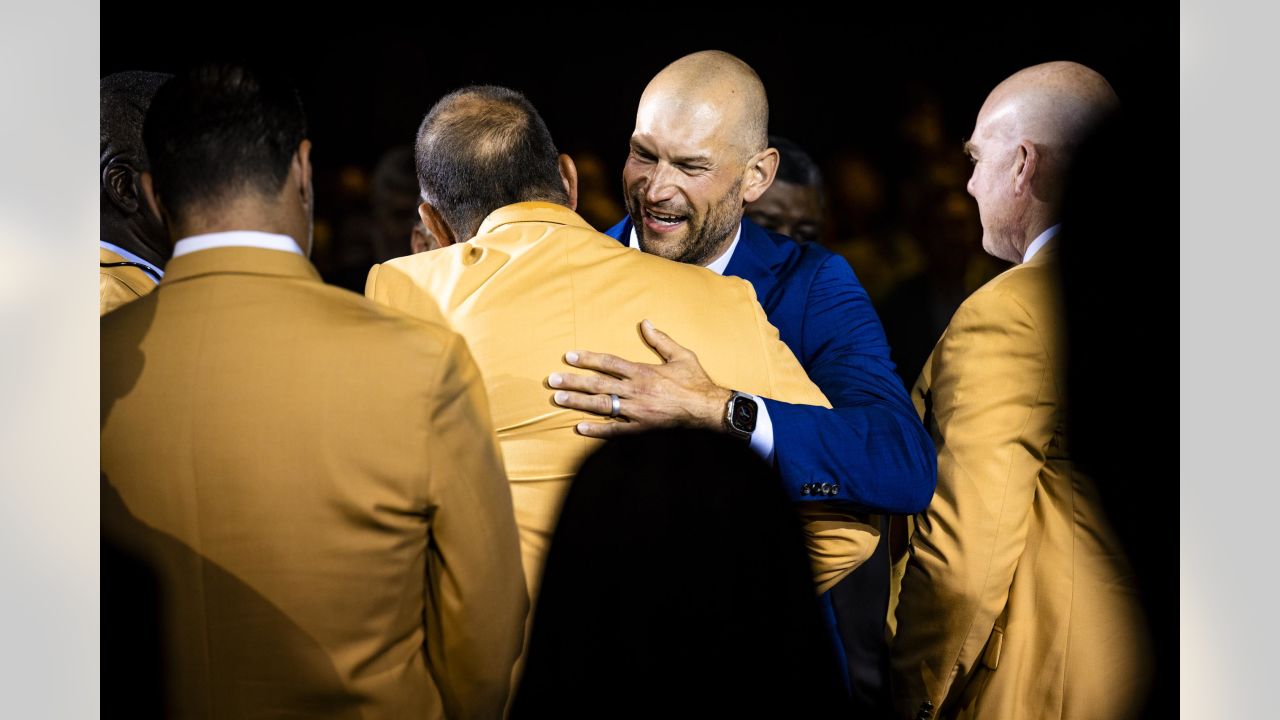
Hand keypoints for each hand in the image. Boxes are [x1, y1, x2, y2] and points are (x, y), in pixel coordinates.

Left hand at [548, 319, 730, 437]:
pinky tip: (580, 428)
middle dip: (573, 382)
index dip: (587, 359)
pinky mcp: (641, 427)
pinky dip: (597, 430)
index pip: (608, 363)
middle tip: (551, 380)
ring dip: (578, 402)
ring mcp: (636, 411)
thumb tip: (645, 322)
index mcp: (642, 372)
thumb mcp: (680, 354)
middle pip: (598, 384)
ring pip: (601, 406)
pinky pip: (615, 430)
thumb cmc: (695, 380)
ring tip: (558, 399)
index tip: (569, 356)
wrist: (708, 409)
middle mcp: (635, 391)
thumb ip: (660, 339)